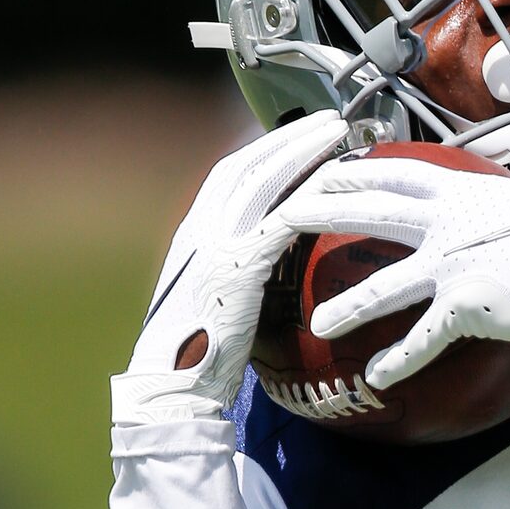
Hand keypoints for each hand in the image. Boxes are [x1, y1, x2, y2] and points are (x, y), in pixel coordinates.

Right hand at [112, 110, 347, 423]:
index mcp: (195, 233)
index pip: (232, 174)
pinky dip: (304, 200)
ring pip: (263, 182)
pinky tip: (332, 187)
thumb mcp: (217, 301)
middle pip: (249, 164)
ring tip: (337, 135)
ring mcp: (216, 246)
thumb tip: (272, 268)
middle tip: (329, 121)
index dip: (268, 149)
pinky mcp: (237, 269)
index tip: (299, 136)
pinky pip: (277, 223)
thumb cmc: (198, 357)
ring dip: (303, 153)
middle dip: (290, 137)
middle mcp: (201, 229)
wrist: (171, 387)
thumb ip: (238, 273)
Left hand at [280, 151, 509, 389]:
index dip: (359, 171)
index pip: (398, 174)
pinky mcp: (464, 307)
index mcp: (468, 193)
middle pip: (370, 213)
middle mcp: (450, 225)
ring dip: (345, 306)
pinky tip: (374, 378)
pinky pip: (422, 340)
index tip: (328, 169)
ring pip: (382, 286)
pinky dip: (397, 361)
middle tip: (286, 217)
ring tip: (314, 321)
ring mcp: (452, 266)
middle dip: (322, 211)